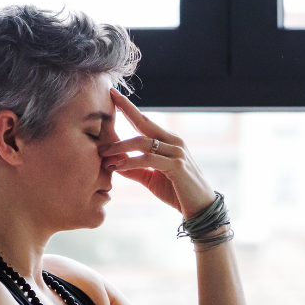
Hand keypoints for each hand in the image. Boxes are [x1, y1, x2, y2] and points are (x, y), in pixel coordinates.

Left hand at [99, 90, 215, 218]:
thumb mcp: (151, 178)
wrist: (200, 209)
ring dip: (120, 147)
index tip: (114, 95)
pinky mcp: (177, 165)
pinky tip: (118, 167)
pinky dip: (131, 162)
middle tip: (107, 101)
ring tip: (104, 153)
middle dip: (126, 109)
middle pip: (145, 122)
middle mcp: (174, 142)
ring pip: (143, 142)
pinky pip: (148, 159)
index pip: (146, 121)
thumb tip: (114, 163)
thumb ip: (135, 169)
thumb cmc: (177, 192)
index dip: (129, 108)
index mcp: (169, 141)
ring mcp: (177, 152)